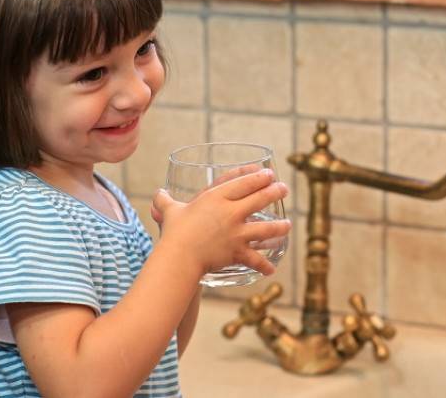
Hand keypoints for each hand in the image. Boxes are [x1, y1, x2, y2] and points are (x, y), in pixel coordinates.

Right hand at [152, 168, 289, 276]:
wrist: (179, 256)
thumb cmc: (174, 231)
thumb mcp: (170, 211)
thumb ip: (165, 201)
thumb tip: (157, 193)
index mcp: (217, 198)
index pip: (244, 183)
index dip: (259, 177)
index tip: (269, 174)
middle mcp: (231, 212)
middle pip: (260, 199)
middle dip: (275, 192)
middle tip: (284, 189)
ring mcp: (237, 233)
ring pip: (266, 227)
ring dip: (280, 226)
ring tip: (287, 225)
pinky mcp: (238, 251)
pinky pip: (255, 259)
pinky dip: (264, 265)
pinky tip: (272, 269)